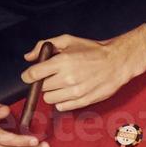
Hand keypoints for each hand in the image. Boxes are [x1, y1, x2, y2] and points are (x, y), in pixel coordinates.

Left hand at [21, 31, 145, 111]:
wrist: (117, 62)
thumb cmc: (93, 50)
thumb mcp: (68, 40)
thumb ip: (44, 46)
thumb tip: (28, 57)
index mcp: (62, 61)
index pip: (33, 74)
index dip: (28, 75)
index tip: (30, 75)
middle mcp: (67, 78)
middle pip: (41, 87)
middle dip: (43, 82)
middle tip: (52, 77)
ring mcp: (76, 91)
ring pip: (49, 99)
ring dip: (52, 92)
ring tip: (61, 85)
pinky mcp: (84, 101)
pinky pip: (61, 106)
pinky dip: (61, 101)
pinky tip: (67, 92)